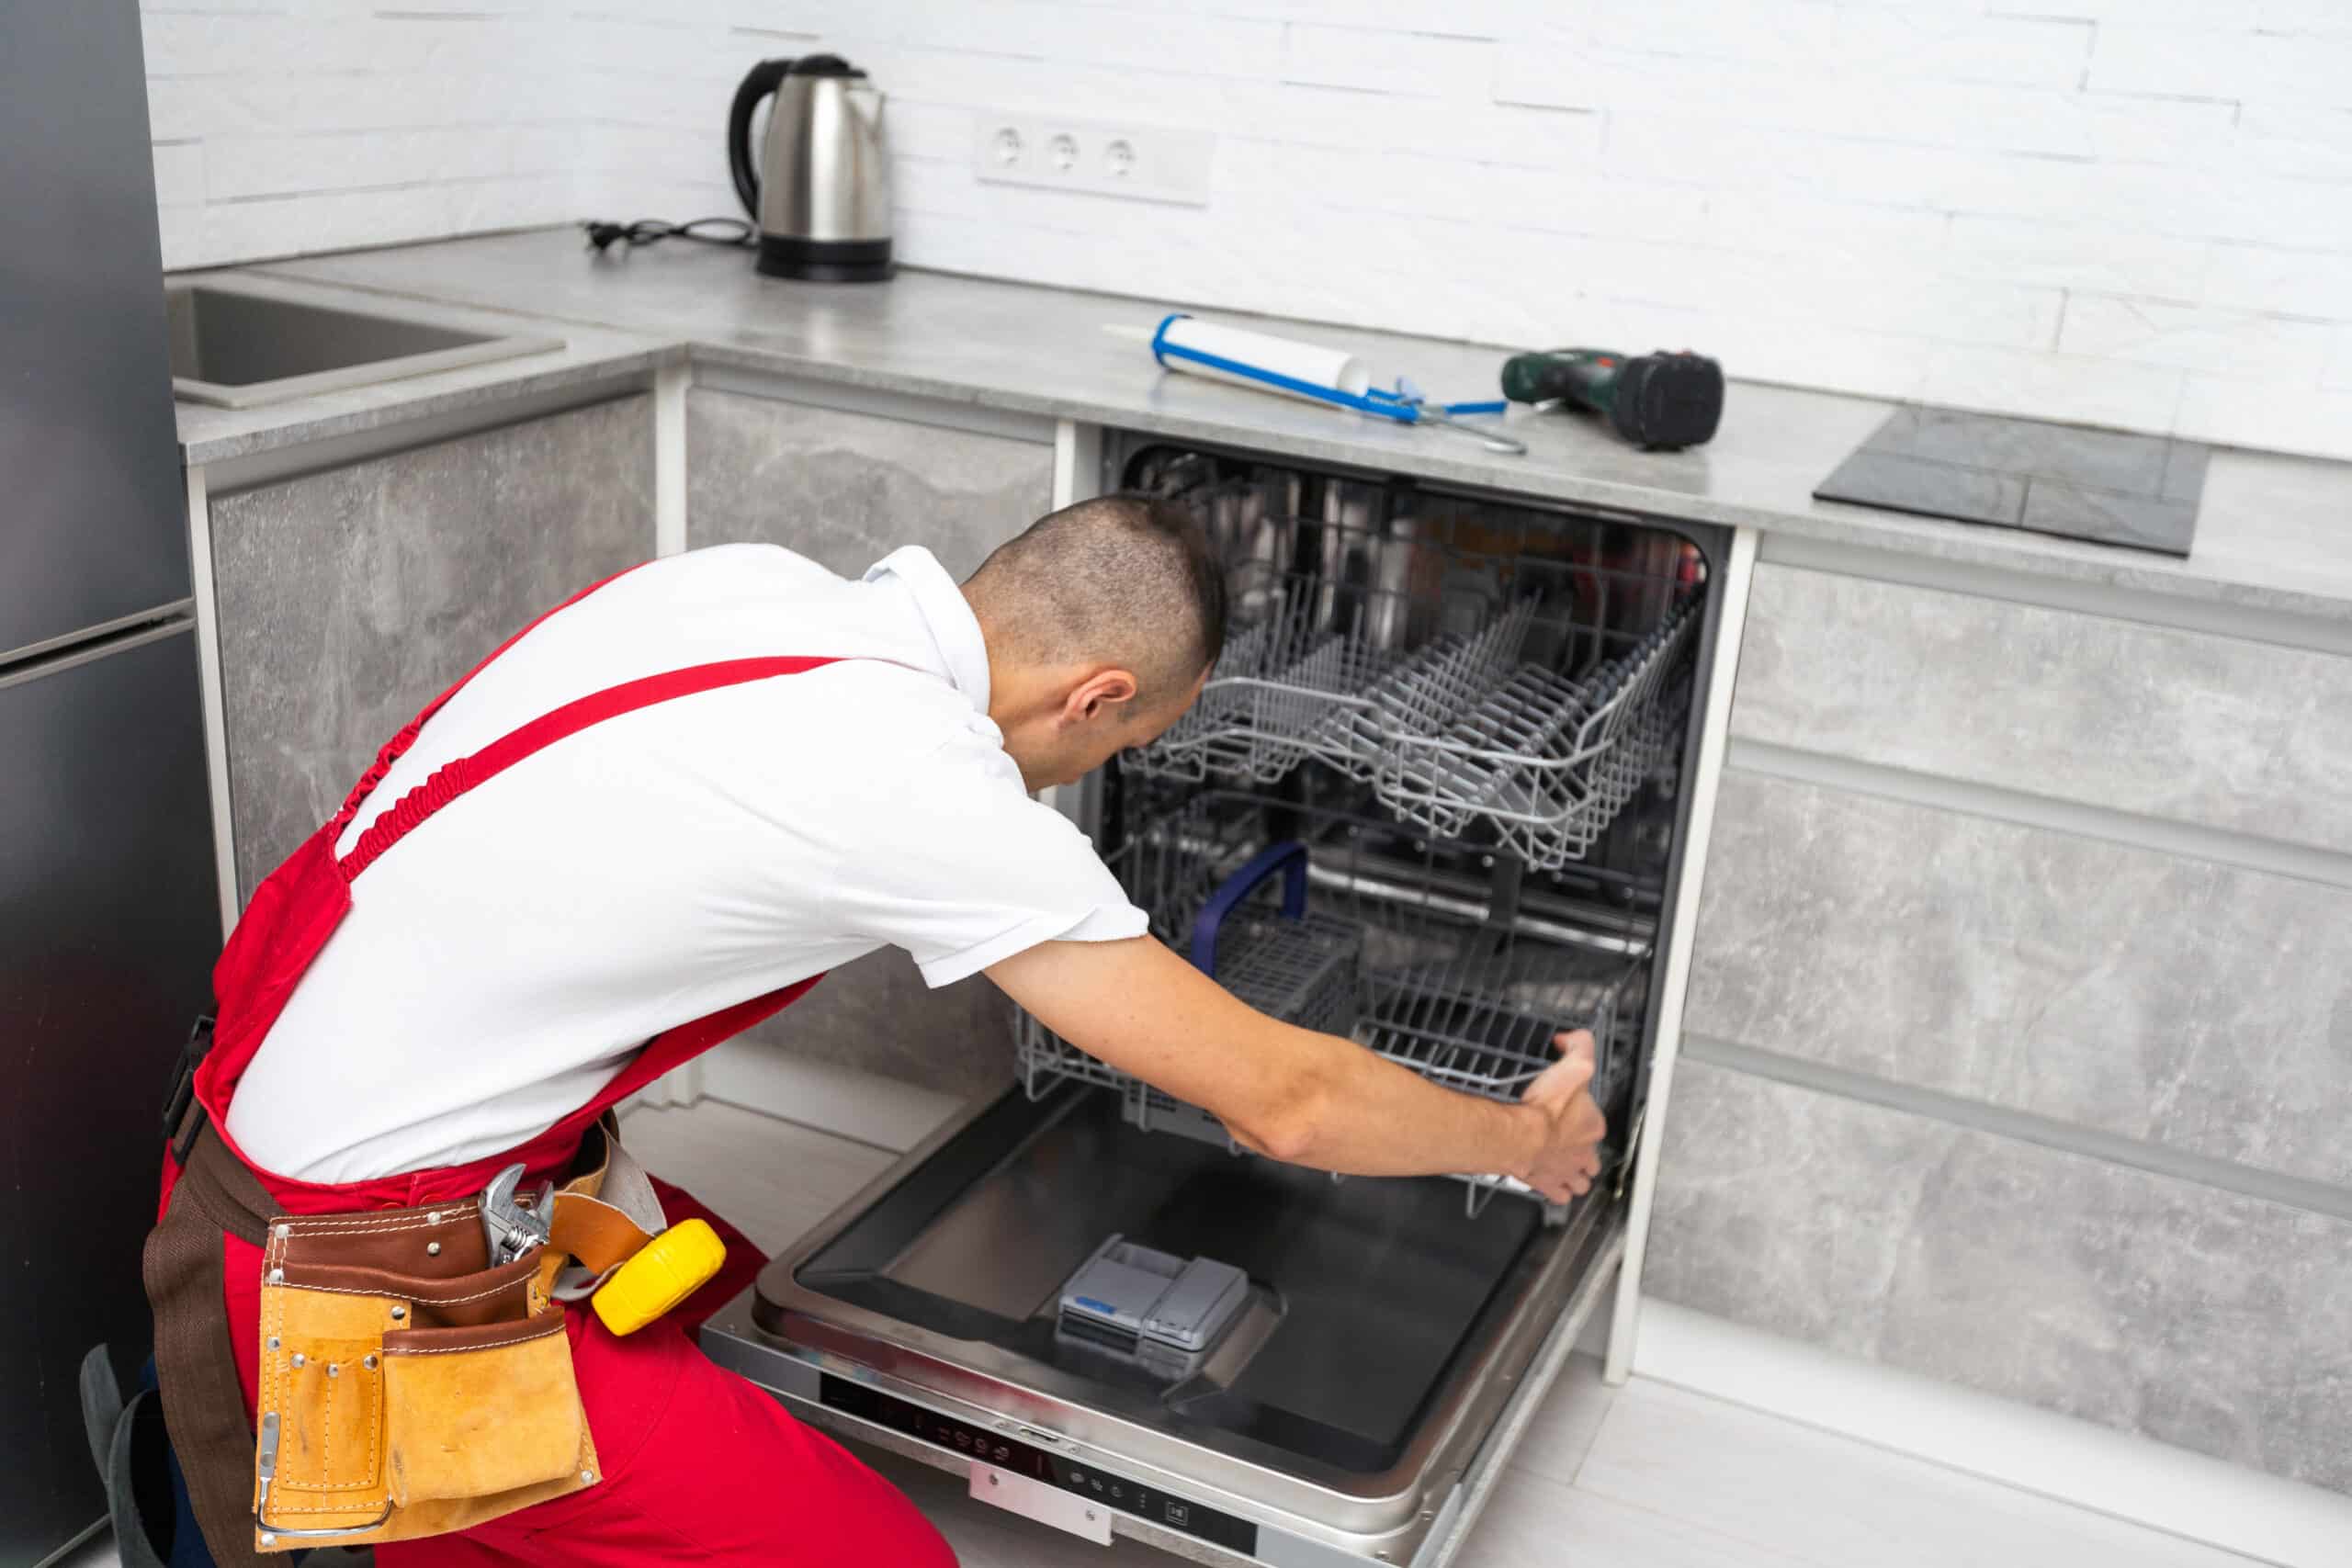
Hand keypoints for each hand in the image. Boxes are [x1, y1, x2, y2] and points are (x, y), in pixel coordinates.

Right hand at [1519, 1030, 1606, 1202]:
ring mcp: (1565, 1170)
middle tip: (1574, 1144)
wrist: (1517, 1136)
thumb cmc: (1543, 1108)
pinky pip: (1559, 1194)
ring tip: (1570, 1169)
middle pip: (1593, 1156)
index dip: (1587, 1111)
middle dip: (1587, 1153)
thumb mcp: (1573, 1064)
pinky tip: (1552, 1183)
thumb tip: (1573, 1039)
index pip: (1596, 1118)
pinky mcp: (1545, 1183)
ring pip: (1581, 1180)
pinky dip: (1558, 1191)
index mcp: (1592, 1125)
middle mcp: (1583, 1152)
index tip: (1573, 1103)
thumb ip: (1579, 1046)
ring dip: (1578, 1176)